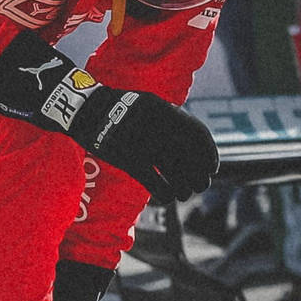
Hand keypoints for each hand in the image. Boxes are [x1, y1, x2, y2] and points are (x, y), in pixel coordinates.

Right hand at [69, 85, 218, 204]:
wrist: (87, 110)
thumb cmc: (122, 109)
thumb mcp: (150, 104)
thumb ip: (173, 118)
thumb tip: (197, 142)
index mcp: (167, 111)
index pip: (200, 136)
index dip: (211, 155)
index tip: (212, 169)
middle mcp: (159, 127)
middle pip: (191, 159)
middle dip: (200, 177)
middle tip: (201, 186)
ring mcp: (144, 144)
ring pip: (176, 175)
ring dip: (184, 189)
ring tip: (184, 194)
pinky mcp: (129, 160)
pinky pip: (156, 184)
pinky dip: (165, 194)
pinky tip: (166, 196)